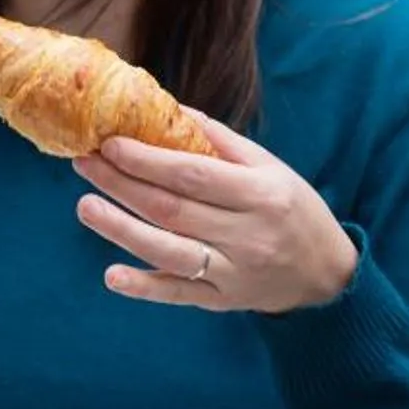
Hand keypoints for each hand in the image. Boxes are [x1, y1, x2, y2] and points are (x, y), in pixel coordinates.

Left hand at [73, 113, 358, 314]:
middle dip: (122, 184)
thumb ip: (220, 141)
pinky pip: (178, 294)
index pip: (193, 174)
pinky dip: (144, 287)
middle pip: (173, 209)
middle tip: (84, 163)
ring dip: (122, 230)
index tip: (110, 142)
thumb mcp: (270, 168)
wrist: (325, 274)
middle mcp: (247, 235)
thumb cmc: (291, 208)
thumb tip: (169, 108)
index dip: (147, 159)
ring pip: (170, 252)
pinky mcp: (221, 300)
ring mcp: (234, 272)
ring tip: (85, 206)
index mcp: (261, 194)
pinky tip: (111, 276)